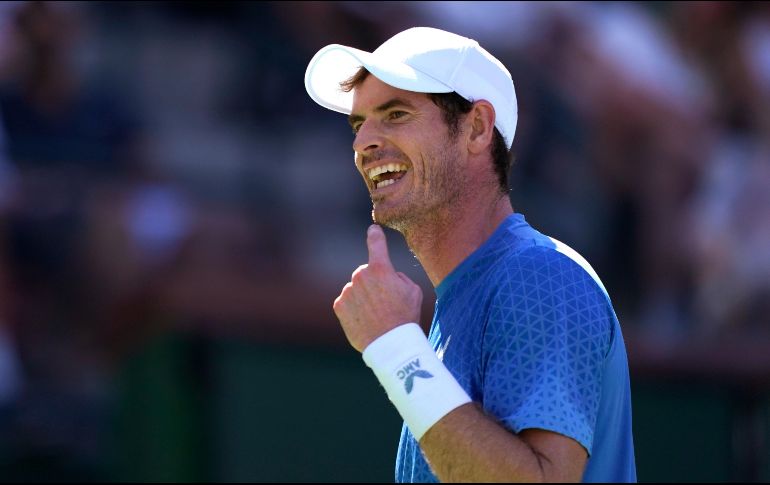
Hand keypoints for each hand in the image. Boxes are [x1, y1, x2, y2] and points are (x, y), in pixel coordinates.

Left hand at [333, 225, 422, 351]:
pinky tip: (364, 320)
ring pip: (355, 288)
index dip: (375, 235)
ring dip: (362, 297)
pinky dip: (353, 308)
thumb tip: (389, 276)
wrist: (390, 343)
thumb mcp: (413, 291)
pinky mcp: (339, 305)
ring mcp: (348, 290)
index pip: (376, 244)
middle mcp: (362, 276)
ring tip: (375, 315)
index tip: (373, 229)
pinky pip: (346, 301)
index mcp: (381, 269)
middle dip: (372, 283)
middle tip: (384, 302)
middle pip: (365, 273)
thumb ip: (399, 277)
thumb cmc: (405, 317)